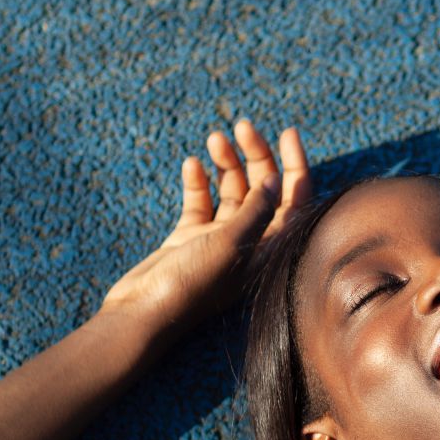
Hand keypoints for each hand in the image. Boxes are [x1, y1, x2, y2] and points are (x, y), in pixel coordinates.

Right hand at [100, 120, 311, 338]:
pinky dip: (199, 182)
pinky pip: (201, 203)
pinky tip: (192, 164)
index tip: (287, 131)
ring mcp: (220, 241)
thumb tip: (276, 181)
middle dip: (256, 155)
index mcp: (272, 249)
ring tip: (214, 138)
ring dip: (226, 163)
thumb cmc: (193, 285)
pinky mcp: (191, 239)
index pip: (296, 200)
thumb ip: (257, 211)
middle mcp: (252, 244)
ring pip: (232, 192)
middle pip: (264, 190)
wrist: (143, 314)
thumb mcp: (231, 243)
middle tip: (241, 125)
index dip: (295, 165)